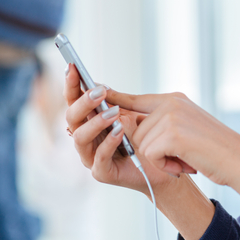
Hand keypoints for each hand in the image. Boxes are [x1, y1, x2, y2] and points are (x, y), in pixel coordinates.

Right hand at [63, 64, 187, 195]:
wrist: (167, 162)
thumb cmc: (148, 136)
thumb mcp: (133, 114)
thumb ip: (117, 102)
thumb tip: (100, 85)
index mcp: (90, 121)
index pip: (74, 101)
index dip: (71, 84)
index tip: (73, 67)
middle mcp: (86, 138)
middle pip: (72, 117)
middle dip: (84, 102)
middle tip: (100, 92)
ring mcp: (91, 156)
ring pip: (80, 137)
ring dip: (96, 122)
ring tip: (114, 113)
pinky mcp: (102, 172)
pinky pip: (99, 157)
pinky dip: (109, 142)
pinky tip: (120, 131)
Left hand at [107, 91, 239, 205]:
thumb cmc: (216, 150)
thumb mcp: (187, 129)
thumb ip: (161, 124)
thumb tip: (127, 126)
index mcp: (174, 100)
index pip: (135, 98)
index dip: (114, 99)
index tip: (95, 91)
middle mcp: (171, 103)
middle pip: (134, 128)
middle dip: (151, 150)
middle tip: (181, 156)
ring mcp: (171, 116)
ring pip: (140, 144)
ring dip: (160, 160)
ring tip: (186, 159)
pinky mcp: (171, 133)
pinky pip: (149, 155)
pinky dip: (165, 166)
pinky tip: (184, 164)